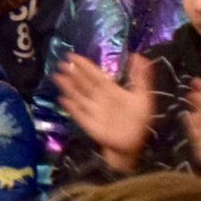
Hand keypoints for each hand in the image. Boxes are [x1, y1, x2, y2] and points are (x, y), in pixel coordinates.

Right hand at [55, 53, 154, 171]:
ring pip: (78, 96)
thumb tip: (138, 56)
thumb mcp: (143, 96)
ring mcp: (92, 111)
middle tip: (61, 63)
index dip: (85, 66)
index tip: (73, 56)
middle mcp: (99, 99)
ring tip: (57, 77)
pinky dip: (71, 108)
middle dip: (73, 74)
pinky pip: (79, 114)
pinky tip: (63, 100)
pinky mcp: (89, 124)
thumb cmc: (139, 120)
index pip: (95, 75)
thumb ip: (141, 77)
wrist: (133, 144)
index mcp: (110, 91)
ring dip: (68, 87)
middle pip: (84, 84)